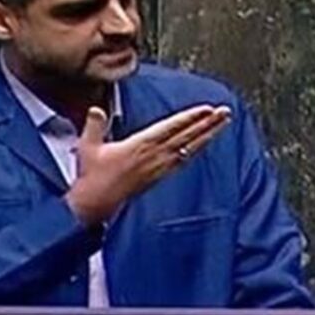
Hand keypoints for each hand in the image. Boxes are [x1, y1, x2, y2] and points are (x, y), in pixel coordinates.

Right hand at [65, 104, 231, 224]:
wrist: (95, 205)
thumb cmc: (92, 177)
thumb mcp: (89, 146)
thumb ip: (94, 125)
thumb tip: (97, 110)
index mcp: (139, 145)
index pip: (171, 128)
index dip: (190, 118)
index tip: (207, 109)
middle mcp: (153, 156)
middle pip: (186, 136)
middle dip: (207, 123)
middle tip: (225, 112)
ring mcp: (158, 168)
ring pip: (188, 148)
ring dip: (206, 135)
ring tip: (221, 124)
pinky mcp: (158, 177)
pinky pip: (182, 161)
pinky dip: (195, 150)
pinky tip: (204, 144)